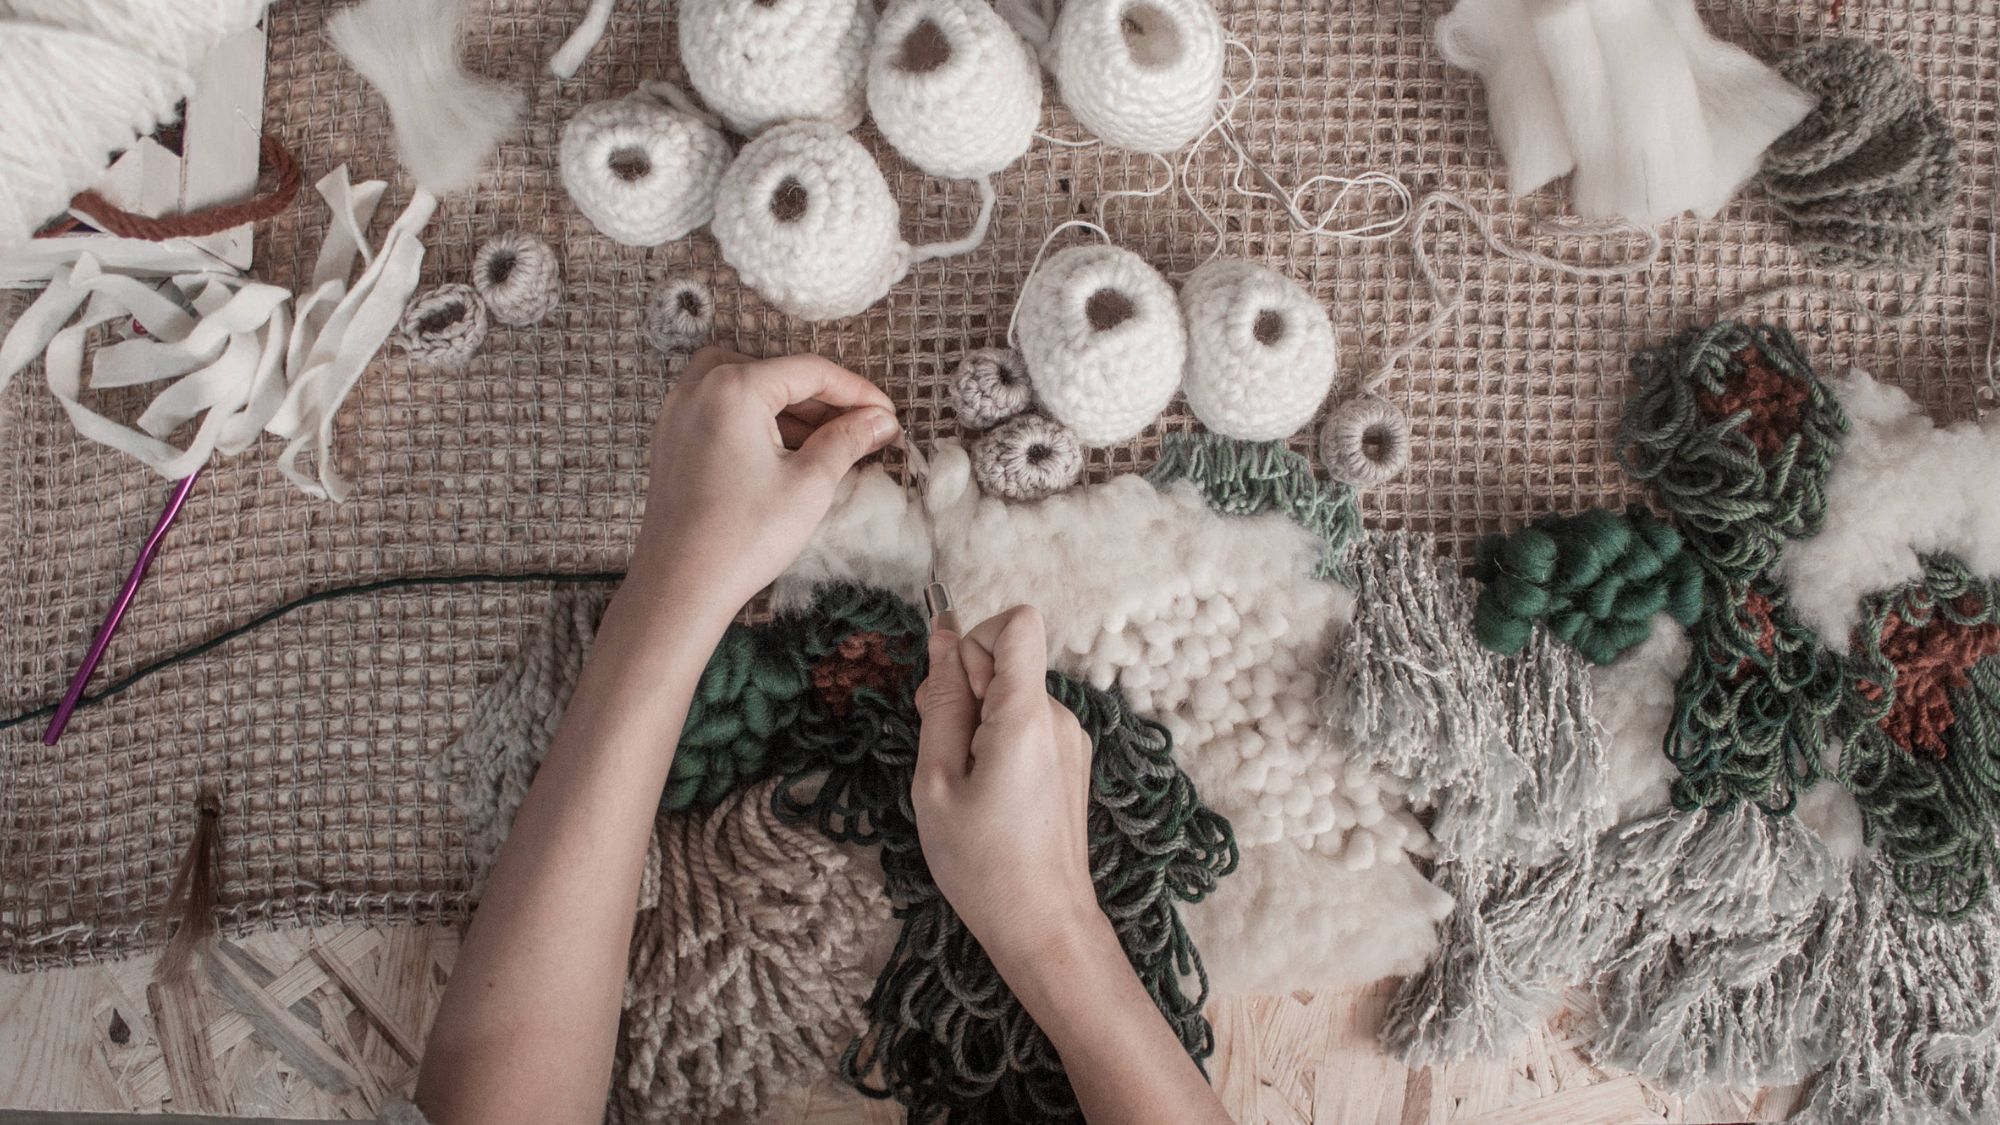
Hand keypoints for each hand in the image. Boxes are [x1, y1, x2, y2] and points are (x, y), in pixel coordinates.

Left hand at [626, 347, 899, 626]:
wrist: (679, 586)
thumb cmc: (745, 535)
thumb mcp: (810, 483)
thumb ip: (848, 439)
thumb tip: (880, 421)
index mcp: (734, 387)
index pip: (810, 371)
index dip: (857, 391)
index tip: (887, 415)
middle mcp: (699, 387)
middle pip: (776, 373)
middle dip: (822, 400)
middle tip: (862, 430)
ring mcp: (679, 413)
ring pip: (747, 387)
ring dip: (789, 407)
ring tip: (826, 443)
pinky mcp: (672, 439)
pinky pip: (722, 410)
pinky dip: (756, 420)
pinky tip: (783, 453)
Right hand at [912, 606, 1107, 970]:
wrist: (1044, 924)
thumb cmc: (982, 863)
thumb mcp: (936, 780)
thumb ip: (942, 702)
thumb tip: (941, 639)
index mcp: (1027, 715)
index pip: (1018, 622)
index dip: (973, 641)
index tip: (951, 694)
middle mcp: (1060, 717)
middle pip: (1008, 659)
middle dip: (965, 687)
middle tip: (941, 752)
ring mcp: (1071, 739)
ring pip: (1013, 693)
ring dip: (978, 718)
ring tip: (962, 782)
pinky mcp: (1071, 760)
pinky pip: (1027, 722)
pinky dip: (998, 739)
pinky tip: (986, 791)